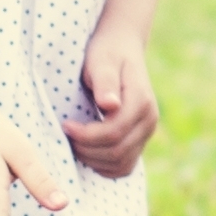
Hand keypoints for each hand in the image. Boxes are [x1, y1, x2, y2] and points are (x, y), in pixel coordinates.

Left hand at [64, 31, 158, 178]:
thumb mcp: (102, 61)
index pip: (114, 132)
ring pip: (121, 164)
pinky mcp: (140, 140)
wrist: (122, 48)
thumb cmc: (107, 52)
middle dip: (86, 149)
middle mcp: (149, 120)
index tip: (65, 125)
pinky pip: (124, 167)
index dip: (86, 135)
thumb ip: (105, 82)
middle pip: (117, 152)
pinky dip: (104, 166)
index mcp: (141, 101)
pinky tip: (87, 152)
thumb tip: (110, 105)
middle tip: (66, 135)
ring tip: (74, 143)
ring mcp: (146, 132)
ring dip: (93, 159)